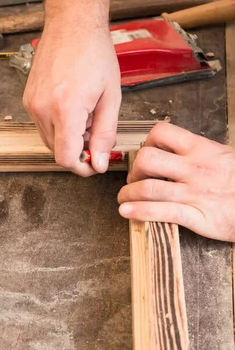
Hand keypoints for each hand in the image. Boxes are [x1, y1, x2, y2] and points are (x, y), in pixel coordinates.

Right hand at [23, 16, 121, 176]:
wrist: (72, 23)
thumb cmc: (94, 53)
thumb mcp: (111, 97)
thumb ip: (105, 134)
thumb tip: (100, 162)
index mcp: (66, 109)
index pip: (66, 158)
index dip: (82, 167)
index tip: (94, 163)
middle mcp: (43, 109)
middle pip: (57, 151)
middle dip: (79, 151)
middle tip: (97, 133)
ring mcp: (32, 104)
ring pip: (49, 140)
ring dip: (68, 138)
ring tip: (87, 117)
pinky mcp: (28, 99)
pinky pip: (42, 125)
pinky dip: (58, 125)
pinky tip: (74, 108)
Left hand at [118, 122, 234, 241]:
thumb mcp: (226, 158)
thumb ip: (201, 154)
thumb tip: (177, 150)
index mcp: (203, 149)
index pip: (162, 133)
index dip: (145, 143)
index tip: (144, 156)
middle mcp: (196, 168)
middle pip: (147, 159)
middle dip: (133, 171)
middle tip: (134, 181)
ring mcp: (195, 193)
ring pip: (148, 188)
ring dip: (128, 194)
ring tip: (124, 200)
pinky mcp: (198, 216)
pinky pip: (161, 212)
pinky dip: (138, 212)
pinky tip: (126, 213)